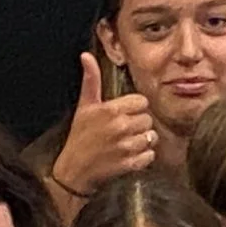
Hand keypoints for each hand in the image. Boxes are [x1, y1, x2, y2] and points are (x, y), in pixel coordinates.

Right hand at [49, 53, 154, 198]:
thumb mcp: (84, 107)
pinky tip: (131, 155)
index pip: (141, 102)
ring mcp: (126, 147)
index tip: (124, 115)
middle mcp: (121, 127)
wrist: (74, 171)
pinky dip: (144, 157)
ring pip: (151, 137)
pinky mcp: (130, 164)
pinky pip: (150, 155)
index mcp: (111, 110)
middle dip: (138, 124)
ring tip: (128, 143)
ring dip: (142, 141)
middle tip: (125, 130)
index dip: (134, 108)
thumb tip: (86, 55)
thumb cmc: (79, 137)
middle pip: (147, 119)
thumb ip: (90, 80)